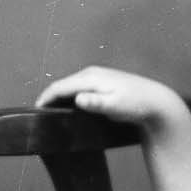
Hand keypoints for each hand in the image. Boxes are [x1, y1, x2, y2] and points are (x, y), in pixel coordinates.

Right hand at [34, 65, 184, 132]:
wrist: (155, 101)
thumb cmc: (136, 105)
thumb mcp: (116, 106)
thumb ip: (96, 102)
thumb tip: (78, 99)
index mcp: (91, 78)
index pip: (60, 87)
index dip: (45, 98)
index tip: (35, 112)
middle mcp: (91, 73)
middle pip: (62, 85)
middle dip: (49, 98)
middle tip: (39, 116)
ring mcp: (96, 77)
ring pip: (70, 87)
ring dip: (59, 98)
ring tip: (50, 113)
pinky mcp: (101, 83)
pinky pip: (78, 89)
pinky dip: (69, 97)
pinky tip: (69, 109)